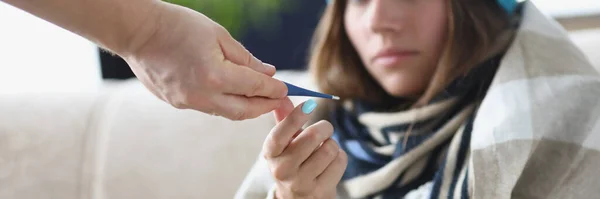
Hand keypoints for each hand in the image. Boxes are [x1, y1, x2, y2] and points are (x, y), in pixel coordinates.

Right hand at [122, 2, 286, 119]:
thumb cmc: (178, 26)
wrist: (137, 32)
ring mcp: (188, 102)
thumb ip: (245, 58)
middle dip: (265, 106)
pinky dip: (225, 103)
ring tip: (259, 98)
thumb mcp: (218, 35)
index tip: (286, 89)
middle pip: (245, 110)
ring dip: (246, 107)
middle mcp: (203, 95)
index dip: (274, 89)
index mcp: (216, 75)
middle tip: (278, 101)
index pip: (255, 87)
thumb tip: (268, 73)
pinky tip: (231, 93)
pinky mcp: (177, 103)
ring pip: (227, 112)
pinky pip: (209, 108)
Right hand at [263, 98, 346, 198]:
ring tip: (325, 150)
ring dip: (332, 144)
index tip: (309, 104)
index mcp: (271, 154)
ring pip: (329, 148)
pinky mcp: (320, 191)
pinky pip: (340, 161)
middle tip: (325, 129)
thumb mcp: (284, 144)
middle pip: (312, 137)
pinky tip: (331, 163)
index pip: (280, 133)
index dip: (295, 116)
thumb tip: (283, 96)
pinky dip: (340, 157)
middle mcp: (282, 170)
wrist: (298, 198)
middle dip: (324, 127)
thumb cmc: (292, 163)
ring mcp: (301, 183)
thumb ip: (284, 120)